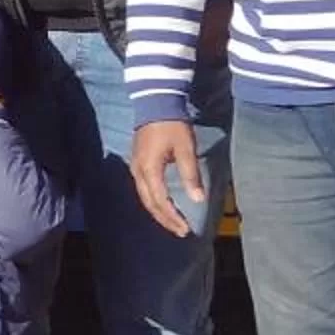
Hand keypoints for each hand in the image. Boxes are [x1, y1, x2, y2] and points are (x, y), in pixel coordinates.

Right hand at [129, 118, 208, 239]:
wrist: (155, 103)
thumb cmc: (172, 126)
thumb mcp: (186, 149)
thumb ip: (191, 175)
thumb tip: (198, 200)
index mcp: (149, 170)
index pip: (160, 201)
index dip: (173, 217)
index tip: (186, 229)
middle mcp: (138, 171)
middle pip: (149, 203)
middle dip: (165, 219)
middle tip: (181, 231)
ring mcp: (136, 167)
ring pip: (145, 197)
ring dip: (159, 212)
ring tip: (173, 222)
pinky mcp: (138, 163)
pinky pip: (143, 189)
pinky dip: (154, 201)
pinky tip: (163, 204)